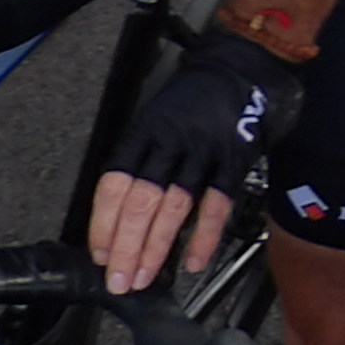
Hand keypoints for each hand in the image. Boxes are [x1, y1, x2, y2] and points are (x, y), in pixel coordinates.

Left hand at [91, 29, 306, 293]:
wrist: (245, 64)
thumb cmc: (197, 95)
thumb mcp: (157, 116)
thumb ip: (142, 159)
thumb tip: (120, 213)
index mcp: (144, 132)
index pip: (114, 184)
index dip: (104, 223)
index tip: (100, 253)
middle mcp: (170, 142)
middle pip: (140, 202)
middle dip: (126, 247)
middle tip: (119, 280)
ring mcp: (203, 151)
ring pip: (173, 207)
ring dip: (156, 248)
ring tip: (145, 277)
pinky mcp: (234, 159)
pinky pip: (217, 203)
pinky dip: (205, 236)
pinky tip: (194, 261)